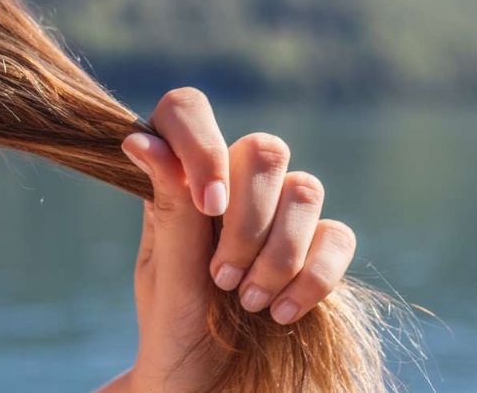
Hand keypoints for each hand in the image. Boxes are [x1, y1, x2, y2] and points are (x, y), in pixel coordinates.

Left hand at [100, 88, 356, 392]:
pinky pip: (339, 236)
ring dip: (278, 254)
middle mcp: (233, 189)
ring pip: (307, 189)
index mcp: (180, 183)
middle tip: (221, 278)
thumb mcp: (164, 273)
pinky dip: (313, 277)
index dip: (202, 143)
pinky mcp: (320, 253)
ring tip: (247, 303)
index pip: (187, 112)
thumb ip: (168, 207)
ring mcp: (280, 219)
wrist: (209, 392)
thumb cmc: (175, 332)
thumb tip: (137, 138)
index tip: (209, 204)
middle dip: (248, 219)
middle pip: (263, 148)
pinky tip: (280, 312)